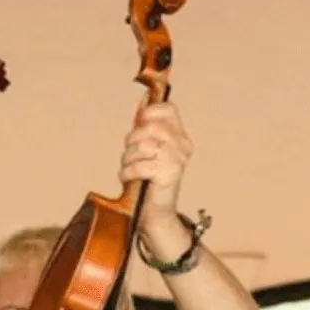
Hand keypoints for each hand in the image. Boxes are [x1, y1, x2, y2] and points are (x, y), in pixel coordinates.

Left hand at [124, 101, 193, 254]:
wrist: (155, 213)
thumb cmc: (148, 180)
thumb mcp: (147, 148)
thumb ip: (146, 125)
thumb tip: (144, 96)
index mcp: (180, 137)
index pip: (168, 110)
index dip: (149, 111)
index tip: (139, 121)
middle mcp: (182, 146)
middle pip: (149, 128)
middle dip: (131, 141)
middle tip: (129, 155)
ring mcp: (177, 160)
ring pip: (141, 146)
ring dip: (127, 159)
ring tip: (129, 169)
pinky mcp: (168, 175)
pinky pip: (139, 165)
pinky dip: (127, 172)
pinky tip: (129, 178)